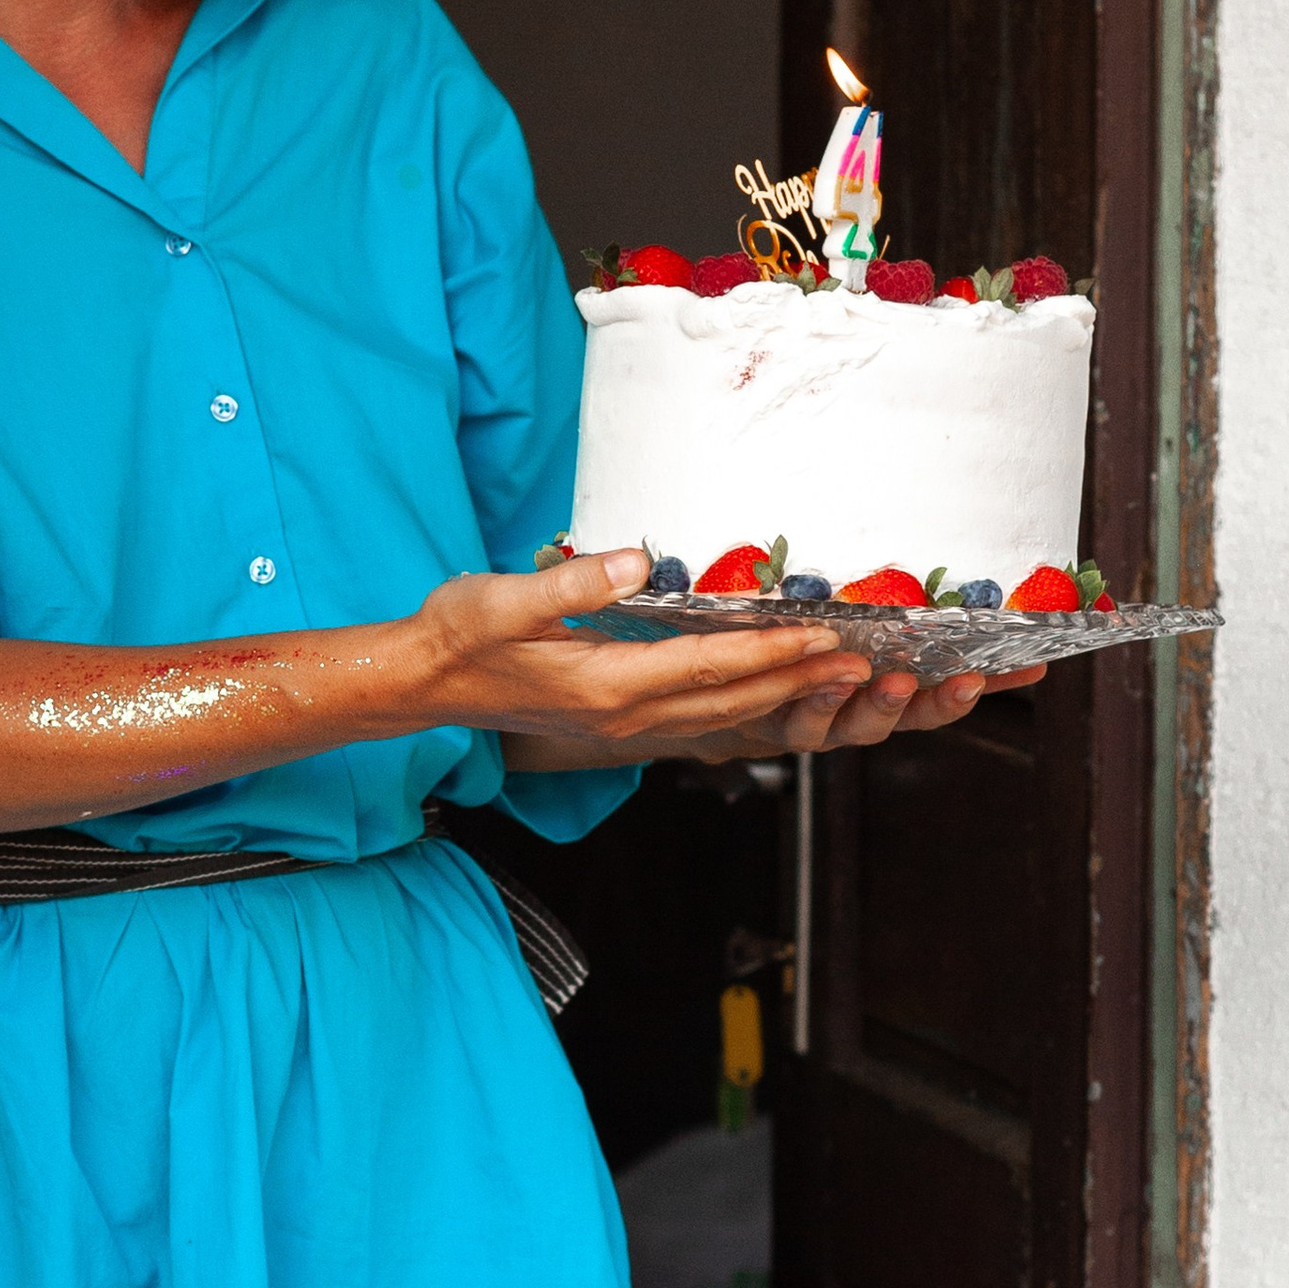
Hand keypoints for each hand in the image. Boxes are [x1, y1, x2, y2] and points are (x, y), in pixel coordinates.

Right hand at [396, 549, 876, 757]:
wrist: (424, 683)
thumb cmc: (460, 634)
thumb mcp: (505, 599)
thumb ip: (573, 581)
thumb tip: (635, 560)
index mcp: (607, 685)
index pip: (709, 666)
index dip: (773, 652)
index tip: (826, 635)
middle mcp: (626, 716)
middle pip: (731, 700)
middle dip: (801, 681)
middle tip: (864, 660)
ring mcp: (624, 727)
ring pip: (721, 714)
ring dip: (782, 694)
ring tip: (835, 672)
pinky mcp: (618, 722)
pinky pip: (699, 715)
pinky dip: (745, 699)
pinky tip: (768, 683)